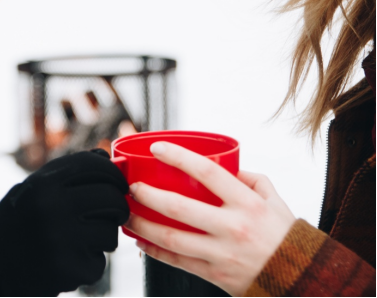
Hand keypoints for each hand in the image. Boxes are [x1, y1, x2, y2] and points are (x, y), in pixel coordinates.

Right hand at [0, 150, 129, 296]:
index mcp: (42, 183)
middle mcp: (52, 206)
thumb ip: (64, 175)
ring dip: (103, 239)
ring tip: (80, 242)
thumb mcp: (28, 192)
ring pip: (109, 232)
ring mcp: (61, 238)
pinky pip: (98, 263)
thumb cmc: (9, 228)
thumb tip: (104, 156)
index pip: (95, 165)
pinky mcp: (68, 269)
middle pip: (110, 198)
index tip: (118, 185)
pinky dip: (88, 265)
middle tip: (113, 216)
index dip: (113, 173)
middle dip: (118, 207)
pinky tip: (66, 263)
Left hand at [124, 141, 295, 296]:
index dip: (177, 157)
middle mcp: (233, 227)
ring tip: (126, 214)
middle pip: (178, 207)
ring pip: (171, 238)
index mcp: (247, 203)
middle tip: (132, 187)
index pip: (207, 171)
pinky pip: (177, 261)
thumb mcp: (274, 200)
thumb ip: (250, 179)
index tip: (156, 147)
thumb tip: (225, 164)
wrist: (301, 280)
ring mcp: (221, 253)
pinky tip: (140, 241)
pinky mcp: (214, 274)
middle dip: (147, 195)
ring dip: (142, 226)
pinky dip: (154, 251)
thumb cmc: (285, 236)